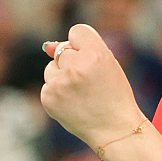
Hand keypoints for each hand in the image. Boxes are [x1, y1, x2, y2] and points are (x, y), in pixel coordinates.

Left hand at [40, 22, 145, 149]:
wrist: (114, 129)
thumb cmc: (114, 94)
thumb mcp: (108, 64)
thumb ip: (82, 48)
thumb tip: (47, 47)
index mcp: (96, 55)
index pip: (77, 31)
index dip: (83, 45)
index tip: (91, 58)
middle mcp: (75, 67)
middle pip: (62, 50)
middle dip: (72, 62)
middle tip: (89, 81)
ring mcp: (59, 84)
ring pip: (51, 68)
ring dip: (61, 76)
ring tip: (81, 93)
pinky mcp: (48, 98)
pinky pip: (48, 85)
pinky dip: (57, 92)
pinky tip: (72, 103)